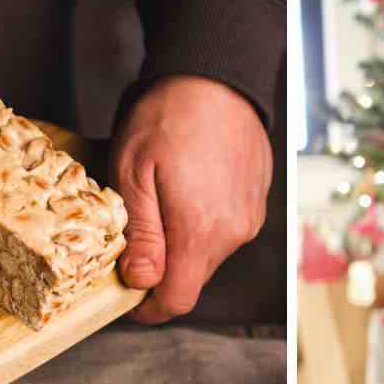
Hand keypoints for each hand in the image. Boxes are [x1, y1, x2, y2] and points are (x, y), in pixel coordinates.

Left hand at [112, 75, 272, 323]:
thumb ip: (141, 235)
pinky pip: (225, 229)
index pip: (177, 300)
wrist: (216, 76)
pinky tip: (188, 187)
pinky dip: (203, 221)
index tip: (127, 293)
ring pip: (208, 253)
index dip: (148, 307)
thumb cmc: (169, 117)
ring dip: (183, 242)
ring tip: (162, 200)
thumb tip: (141, 281)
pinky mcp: (256, 202)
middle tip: (134, 232)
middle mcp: (233, 233)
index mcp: (201, 232)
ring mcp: (250, 218)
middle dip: (161, 268)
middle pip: (191, 278)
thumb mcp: (134, 174)